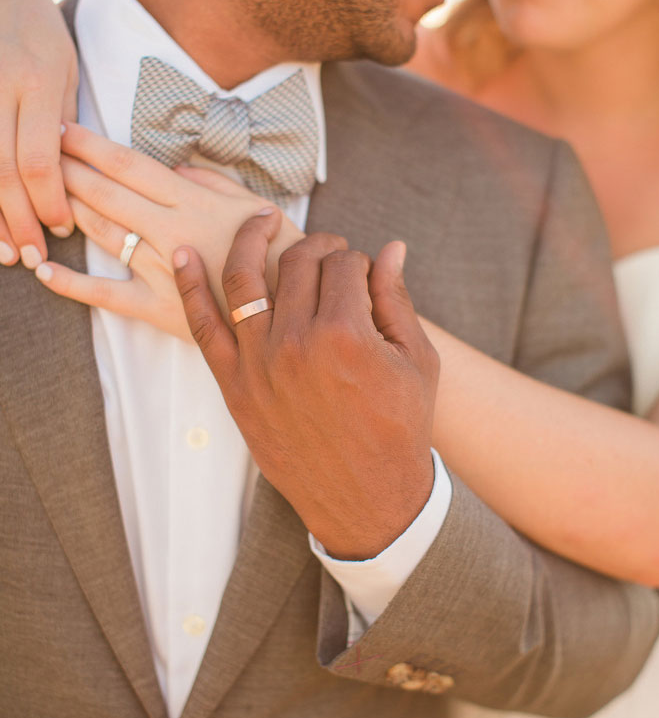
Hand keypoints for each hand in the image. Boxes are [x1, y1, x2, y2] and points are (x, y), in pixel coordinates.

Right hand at [0, 0, 77, 266]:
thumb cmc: (37, 31)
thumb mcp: (63, 70)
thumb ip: (60, 122)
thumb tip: (63, 179)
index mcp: (34, 81)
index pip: (38, 160)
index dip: (49, 202)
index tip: (61, 229)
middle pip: (1, 170)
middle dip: (18, 220)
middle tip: (32, 256)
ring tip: (4, 251)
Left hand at [33, 122, 302, 338]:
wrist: (300, 313)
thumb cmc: (285, 257)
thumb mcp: (259, 208)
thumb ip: (215, 184)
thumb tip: (177, 168)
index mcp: (194, 202)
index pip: (130, 166)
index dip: (91, 146)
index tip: (62, 129)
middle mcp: (172, 230)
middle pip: (106, 193)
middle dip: (66, 169)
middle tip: (35, 152)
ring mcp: (163, 270)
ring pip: (102, 234)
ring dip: (66, 211)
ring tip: (36, 194)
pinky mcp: (159, 309)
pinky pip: (105, 296)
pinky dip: (70, 284)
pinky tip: (42, 270)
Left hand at [174, 211, 439, 559]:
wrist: (368, 497)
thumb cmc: (400, 429)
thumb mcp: (417, 362)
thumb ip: (396, 300)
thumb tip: (391, 249)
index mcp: (347, 333)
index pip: (344, 265)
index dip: (357, 261)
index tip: (362, 273)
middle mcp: (296, 342)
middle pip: (297, 263)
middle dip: (317, 246)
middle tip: (328, 251)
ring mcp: (258, 363)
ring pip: (244, 278)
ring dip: (249, 239)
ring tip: (260, 220)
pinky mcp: (233, 386)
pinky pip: (202, 326)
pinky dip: (189, 287)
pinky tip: (183, 255)